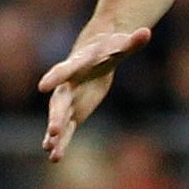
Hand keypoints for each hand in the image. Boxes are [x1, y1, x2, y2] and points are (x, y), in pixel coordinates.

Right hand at [37, 26, 151, 161]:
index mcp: (75, 65)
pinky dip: (60, 142)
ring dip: (55, 135)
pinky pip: (66, 130)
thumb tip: (146, 32)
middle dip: (55, 116)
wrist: (96, 54)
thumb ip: (132, 41)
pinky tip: (54, 156)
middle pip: (59, 102)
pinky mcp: (73, 113)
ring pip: (59, 119)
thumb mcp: (121, 45)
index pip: (63, 70)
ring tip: (49, 150)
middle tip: (53, 130)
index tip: (42, 86)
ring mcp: (68, 101)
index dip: (53, 77)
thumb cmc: (108, 47)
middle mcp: (66, 85)